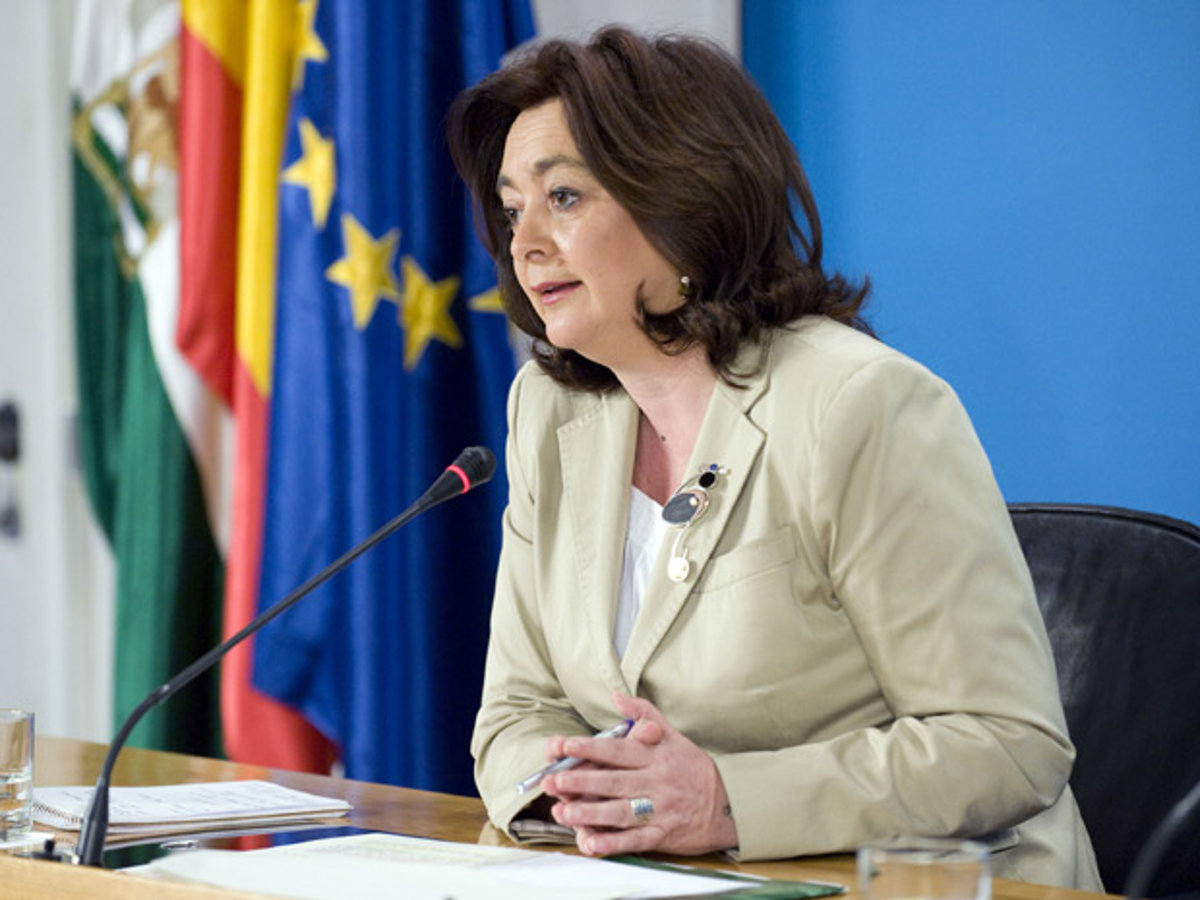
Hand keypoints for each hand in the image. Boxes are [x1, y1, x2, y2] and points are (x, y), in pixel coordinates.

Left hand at [540, 692, 737, 856]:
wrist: (728, 803)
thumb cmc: (694, 768)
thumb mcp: (673, 735)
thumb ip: (643, 714)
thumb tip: (616, 695)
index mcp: (655, 756)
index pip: (619, 750)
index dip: (591, 747)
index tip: (566, 745)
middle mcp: (655, 781)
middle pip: (614, 780)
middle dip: (582, 780)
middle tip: (554, 780)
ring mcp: (659, 810)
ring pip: (620, 811)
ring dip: (591, 812)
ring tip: (565, 811)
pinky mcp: (661, 835)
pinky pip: (634, 840)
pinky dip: (612, 843)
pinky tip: (591, 842)